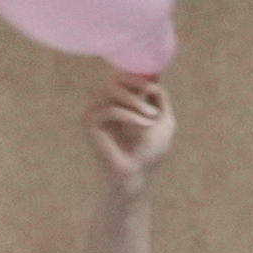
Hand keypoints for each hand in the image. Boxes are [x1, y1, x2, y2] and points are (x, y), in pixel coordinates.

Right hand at [86, 74, 175, 189]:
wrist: (138, 174)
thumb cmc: (150, 151)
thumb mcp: (163, 121)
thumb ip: (159, 99)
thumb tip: (154, 78)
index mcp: (120, 103)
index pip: (123, 79)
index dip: (138, 78)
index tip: (154, 87)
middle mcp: (105, 104)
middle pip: (115, 80)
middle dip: (137, 85)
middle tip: (153, 94)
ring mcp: (95, 112)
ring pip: (111, 91)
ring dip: (136, 101)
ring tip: (151, 117)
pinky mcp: (88, 123)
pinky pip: (108, 109)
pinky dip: (129, 115)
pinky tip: (144, 126)